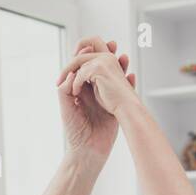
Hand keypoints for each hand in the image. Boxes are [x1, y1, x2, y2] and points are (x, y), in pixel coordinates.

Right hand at [56, 37, 135, 159]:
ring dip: (81, 60)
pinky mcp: (64, 103)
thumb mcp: (114, 105)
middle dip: (93, 52)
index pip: (96, 67)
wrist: (93, 149)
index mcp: (92, 89)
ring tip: (93, 52)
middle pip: (83, 64)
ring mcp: (71, 95)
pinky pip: (65, 85)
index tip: (118, 49)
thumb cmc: (105, 131)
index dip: (105, 56)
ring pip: (72, 71)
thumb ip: (119, 90)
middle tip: (107, 45)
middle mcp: (81, 89)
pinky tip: (84, 71)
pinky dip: (72, 77)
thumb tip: (131, 74)